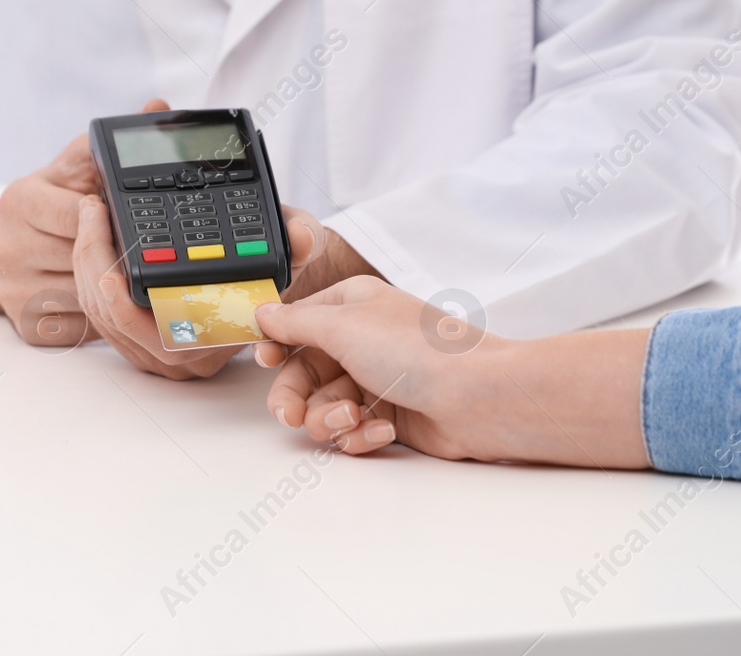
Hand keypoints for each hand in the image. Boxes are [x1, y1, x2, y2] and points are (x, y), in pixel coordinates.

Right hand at [0, 105, 170, 345]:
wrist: (6, 249)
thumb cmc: (52, 205)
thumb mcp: (75, 168)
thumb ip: (111, 144)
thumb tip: (159, 105)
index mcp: (19, 200)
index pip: (79, 215)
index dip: (107, 219)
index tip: (118, 218)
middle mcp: (8, 245)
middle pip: (83, 258)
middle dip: (112, 253)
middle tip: (131, 249)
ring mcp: (12, 288)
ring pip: (85, 295)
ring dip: (110, 287)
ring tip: (119, 272)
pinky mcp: (22, 323)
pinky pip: (78, 326)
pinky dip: (98, 316)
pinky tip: (103, 299)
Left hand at [72, 192, 328, 379]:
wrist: (267, 278)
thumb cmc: (276, 264)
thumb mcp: (299, 245)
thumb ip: (302, 238)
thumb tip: (301, 235)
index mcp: (221, 335)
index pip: (164, 335)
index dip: (128, 311)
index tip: (108, 275)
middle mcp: (190, 350)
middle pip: (119, 323)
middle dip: (95, 265)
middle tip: (93, 212)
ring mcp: (162, 350)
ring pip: (104, 319)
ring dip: (88, 266)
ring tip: (92, 216)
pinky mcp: (140, 339)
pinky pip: (102, 315)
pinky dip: (90, 276)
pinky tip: (94, 239)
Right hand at [252, 278, 650, 466]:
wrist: (478, 398)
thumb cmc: (419, 352)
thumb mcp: (343, 326)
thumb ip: (295, 323)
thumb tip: (263, 313)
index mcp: (352, 305)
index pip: (297, 324)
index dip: (278, 346)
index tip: (266, 361)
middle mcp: (363, 340)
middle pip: (304, 373)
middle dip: (296, 396)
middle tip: (292, 414)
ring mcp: (377, 380)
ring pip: (325, 407)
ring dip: (331, 418)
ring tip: (354, 417)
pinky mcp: (391, 417)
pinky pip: (353, 431)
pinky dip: (361, 434)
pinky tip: (381, 430)